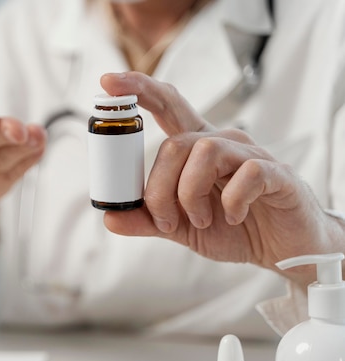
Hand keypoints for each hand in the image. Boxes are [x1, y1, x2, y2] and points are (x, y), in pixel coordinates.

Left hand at [100, 72, 344, 288]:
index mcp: (196, 148)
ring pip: (205, 153)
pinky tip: (233, 216)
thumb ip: (148, 219)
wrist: (281, 249)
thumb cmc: (232, 228)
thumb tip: (109, 218)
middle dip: (159, 190)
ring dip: (191, 196)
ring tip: (202, 221)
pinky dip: (232, 201)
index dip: (140, 89)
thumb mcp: (181, 228)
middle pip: (175, 144)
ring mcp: (250, 155)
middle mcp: (222, 143)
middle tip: (168, 221)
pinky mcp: (277, 173)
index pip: (167, 106)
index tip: (108, 82)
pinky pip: (247, 174)